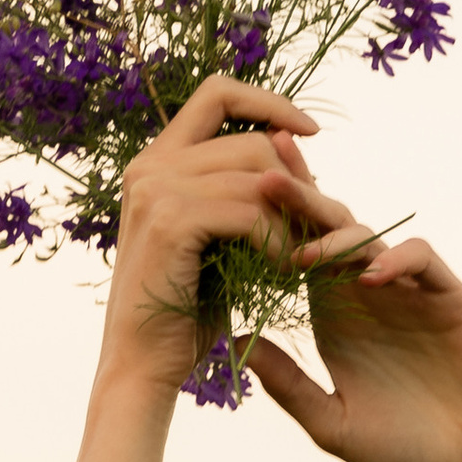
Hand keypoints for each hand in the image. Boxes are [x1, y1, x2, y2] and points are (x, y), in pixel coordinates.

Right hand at [96, 75, 321, 403]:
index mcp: (156, 162)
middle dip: (297, 179)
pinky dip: (279, 240)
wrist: (142, 368)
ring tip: (302, 256)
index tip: (308, 133)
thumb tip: (289, 147)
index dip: (268, 101)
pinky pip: (250, 211)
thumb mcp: (215, 240)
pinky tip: (285, 272)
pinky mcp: (171, 221)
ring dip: (293, 216)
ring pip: (257, 173)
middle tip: (318, 225)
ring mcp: (156, 190)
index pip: (218, 93)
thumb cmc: (183, 313)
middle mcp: (150, 165)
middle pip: (250, 138)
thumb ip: (238, 191)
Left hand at [249, 184, 461, 461]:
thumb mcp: (334, 425)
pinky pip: (419, 257)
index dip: (269, 223)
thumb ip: (289, 384)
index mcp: (333, 319)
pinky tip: (371, 278)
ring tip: (307, 251)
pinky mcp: (448, 296)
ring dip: (337, 234)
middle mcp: (366, 297)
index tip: (231, 195)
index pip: (295, 255)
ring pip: (368, 236)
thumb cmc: (409, 455)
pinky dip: (395, 259)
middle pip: (327, 231)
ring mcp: (407, 292)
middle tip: (262, 175)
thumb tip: (233, 338)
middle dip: (296, 200)